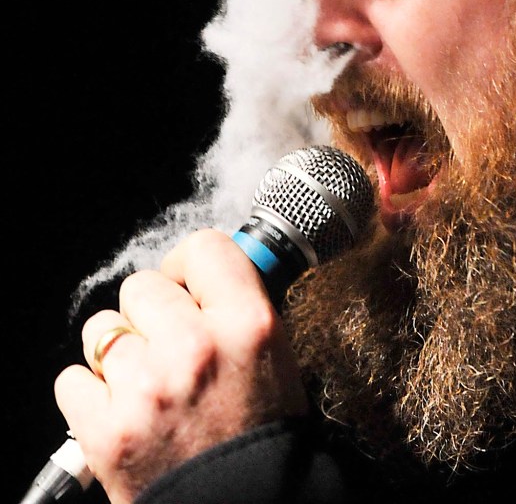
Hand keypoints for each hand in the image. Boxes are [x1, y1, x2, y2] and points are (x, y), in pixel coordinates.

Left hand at [54, 229, 307, 503]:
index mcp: (248, 325)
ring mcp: (147, 388)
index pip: (205, 248)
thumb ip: (237, 307)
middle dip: (150, 313)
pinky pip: (73, 379)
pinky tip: (122, 411)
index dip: (188, 265)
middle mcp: (195, 347)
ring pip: (101, 329)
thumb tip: (199, 273)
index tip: (185, 284)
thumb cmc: (261, 435)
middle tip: (168, 346)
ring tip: (146, 383)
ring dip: (117, 351)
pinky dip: (90, 395)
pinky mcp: (106, 429)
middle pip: (142, 285)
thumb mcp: (275, 356)